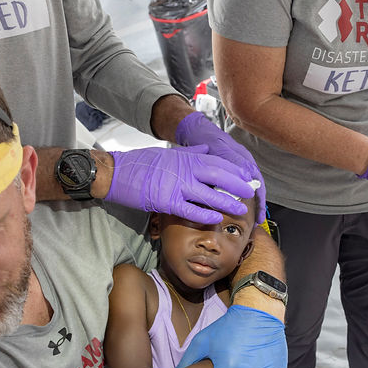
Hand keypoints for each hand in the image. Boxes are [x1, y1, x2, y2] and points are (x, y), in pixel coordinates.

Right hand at [105, 145, 255, 224]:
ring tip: (240, 210)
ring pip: (209, 195)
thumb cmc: (141, 163)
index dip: (235, 171)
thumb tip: (207, 149)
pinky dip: (205, 214)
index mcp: (186, 157)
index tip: (247, 177)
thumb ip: (189, 152)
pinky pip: (190, 209)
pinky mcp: (167, 201)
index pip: (217, 163)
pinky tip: (216, 219)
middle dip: (237, 185)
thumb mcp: (168, 153)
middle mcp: (185, 169)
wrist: (116, 172)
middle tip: (251, 193)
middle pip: (219, 177)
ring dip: (227, 203)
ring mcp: (177, 185)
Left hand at [176, 112, 265, 223]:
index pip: (258, 183)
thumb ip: (233, 161)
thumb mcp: (219, 148)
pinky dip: (235, 196)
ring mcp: (234, 167)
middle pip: (255, 187)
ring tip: (250, 216)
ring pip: (245, 188)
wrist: (194, 130)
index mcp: (244, 158)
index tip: (258, 214)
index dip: (259, 199)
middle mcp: (242, 163)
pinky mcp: (225, 171)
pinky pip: (234, 185)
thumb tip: (248, 177)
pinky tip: (232, 205)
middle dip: (257, 204)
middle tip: (257, 220)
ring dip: (248, 202)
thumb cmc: (206, 136)